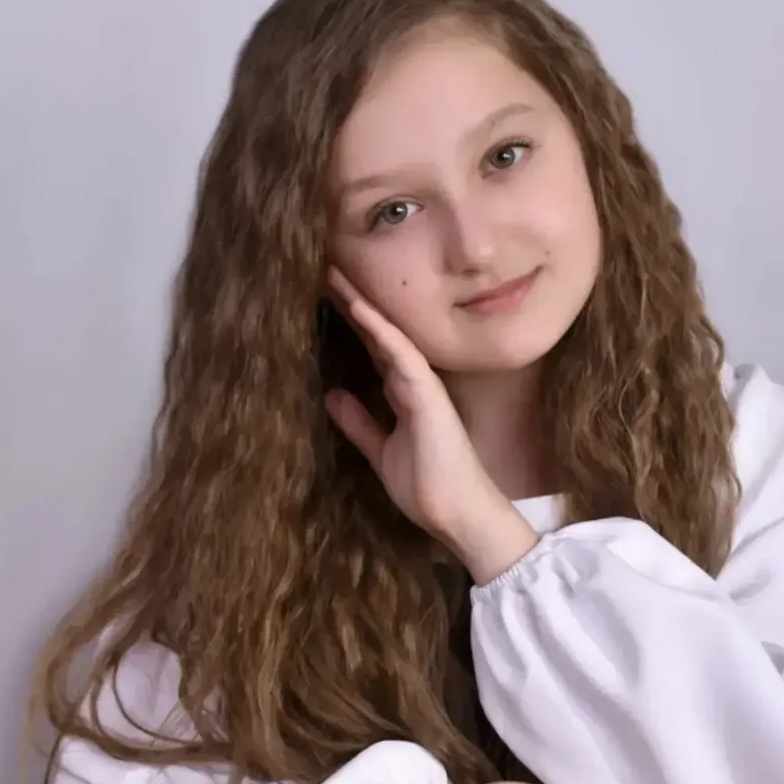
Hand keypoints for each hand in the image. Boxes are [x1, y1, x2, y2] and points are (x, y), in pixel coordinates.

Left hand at [324, 269, 537, 579]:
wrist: (456, 514)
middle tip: (327, 268)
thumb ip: (360, 423)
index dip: (354, 322)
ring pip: (389, 335)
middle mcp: (414, 383)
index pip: (376, 349)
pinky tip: (360, 307)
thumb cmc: (427, 487)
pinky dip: (380, 330)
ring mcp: (422, 387)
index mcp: (404, 395)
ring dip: (362, 305)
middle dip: (354, 303)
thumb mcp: (380, 451)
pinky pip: (402, 355)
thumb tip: (333, 396)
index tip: (329, 294)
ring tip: (334, 274)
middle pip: (380, 334)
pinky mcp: (427, 396)